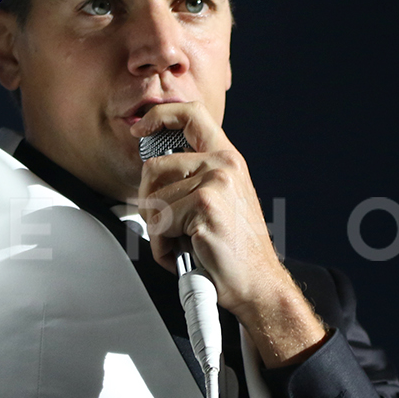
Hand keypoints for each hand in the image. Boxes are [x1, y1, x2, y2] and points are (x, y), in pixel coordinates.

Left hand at [133, 102, 327, 366]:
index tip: (140, 127)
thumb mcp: (222, 200)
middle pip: (154, 167)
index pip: (191, 114)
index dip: (159, 115)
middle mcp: (223, 165)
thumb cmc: (234, 248)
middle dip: (149, 202)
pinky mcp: (204, 206)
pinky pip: (159, 224)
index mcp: (227, 158)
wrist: (257, 283)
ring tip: (184, 242)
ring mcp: (215, 183)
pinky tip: (186, 254)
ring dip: (158, 230)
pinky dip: (163, 248)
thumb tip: (153, 170)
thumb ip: (195, 177)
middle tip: (170, 226)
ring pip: (151, 200)